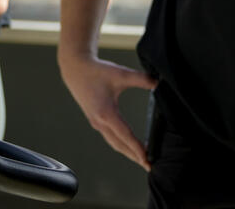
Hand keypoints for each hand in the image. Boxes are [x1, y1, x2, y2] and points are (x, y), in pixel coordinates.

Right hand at [59, 54, 156, 169]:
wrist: (76, 69)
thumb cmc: (98, 71)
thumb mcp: (121, 73)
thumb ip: (141, 79)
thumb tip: (158, 82)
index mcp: (106, 113)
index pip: (126, 136)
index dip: (137, 149)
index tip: (147, 159)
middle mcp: (100, 122)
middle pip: (119, 145)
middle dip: (134, 156)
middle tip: (149, 166)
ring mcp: (96, 122)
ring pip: (114, 142)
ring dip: (127, 152)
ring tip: (142, 158)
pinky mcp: (95, 120)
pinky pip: (110, 137)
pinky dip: (121, 144)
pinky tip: (128, 144)